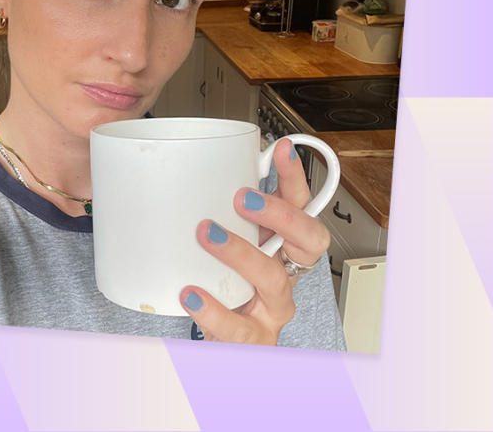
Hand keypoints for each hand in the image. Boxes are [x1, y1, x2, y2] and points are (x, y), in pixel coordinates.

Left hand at [179, 139, 330, 343]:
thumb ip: (216, 217)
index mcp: (280, 246)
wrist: (220, 342)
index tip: (280, 150)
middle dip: (280, 215)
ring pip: (273, 279)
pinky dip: (213, 310)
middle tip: (242, 197)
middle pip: (307, 241)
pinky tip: (191, 294)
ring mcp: (273, 308)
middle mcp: (286, 274)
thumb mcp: (224, 248)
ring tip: (207, 235)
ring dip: (242, 253)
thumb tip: (186, 174)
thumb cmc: (224, 289)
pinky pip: (238, 326)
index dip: (296, 178)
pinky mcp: (252, 337)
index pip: (301, 207)